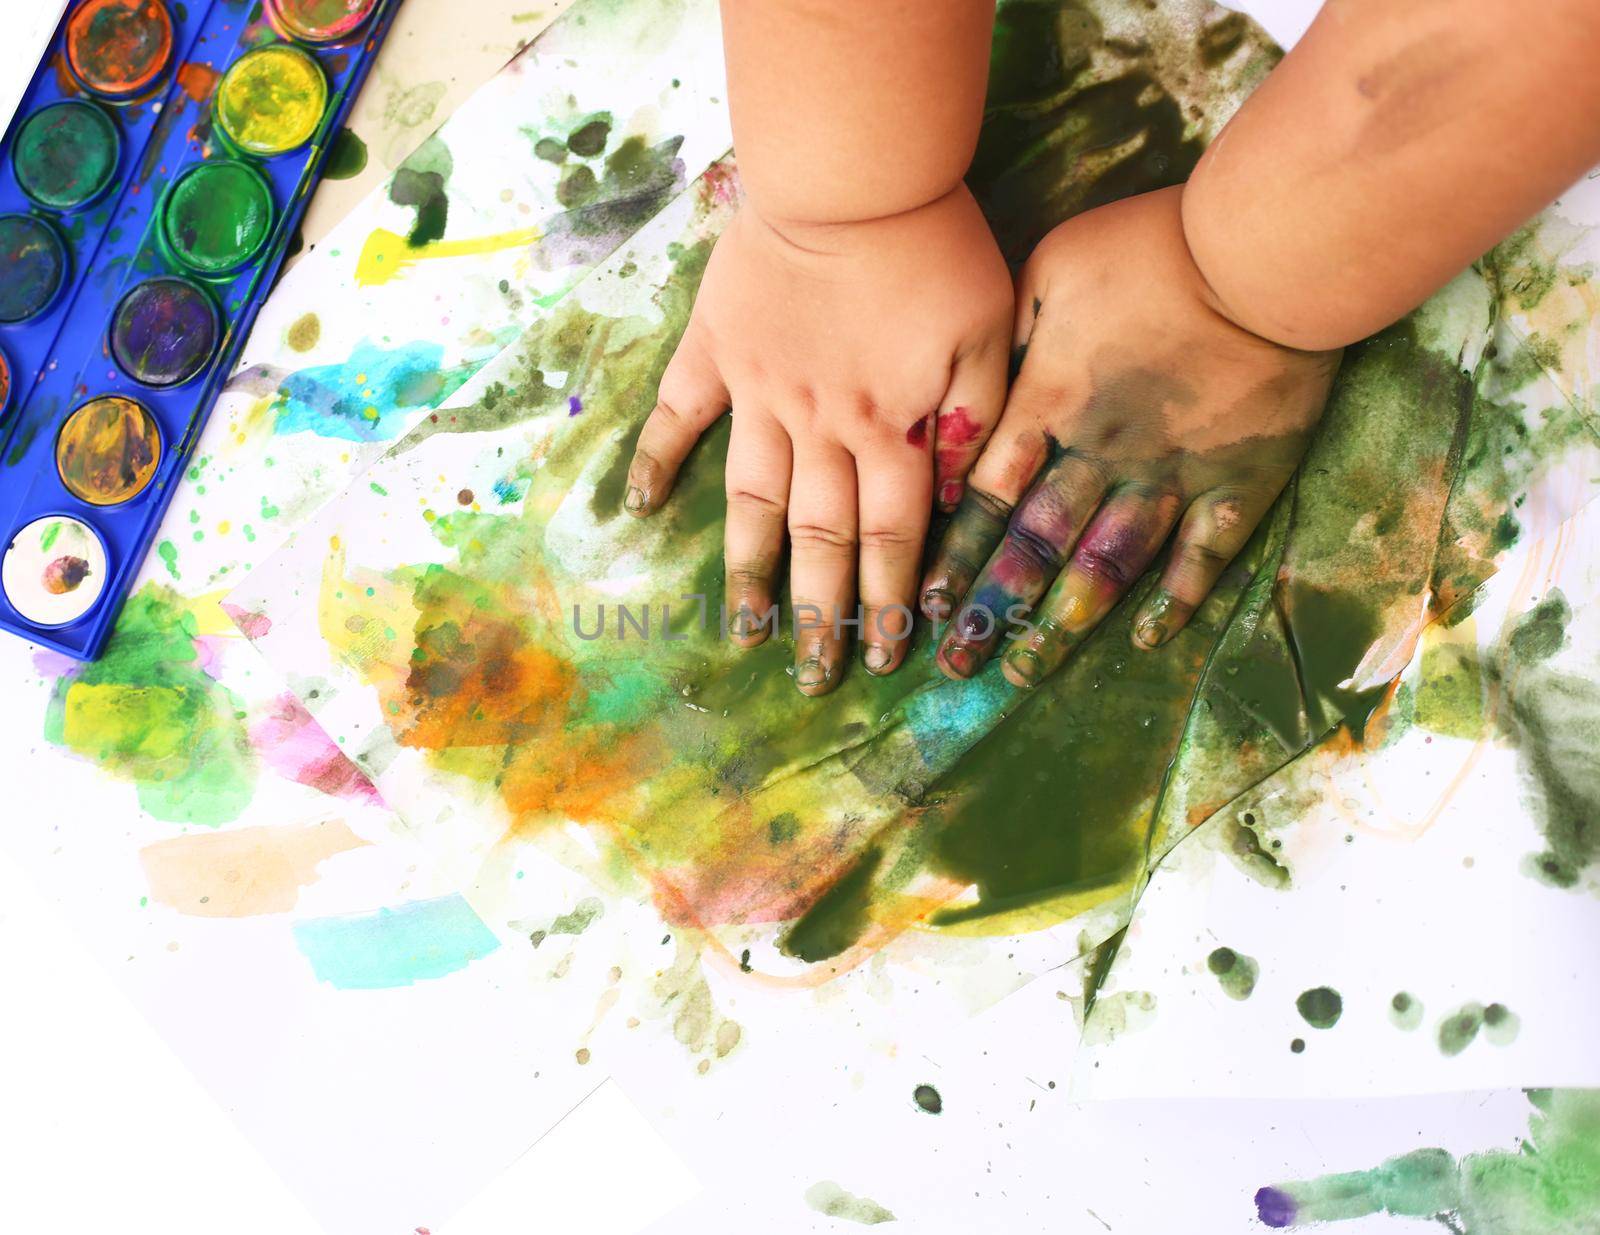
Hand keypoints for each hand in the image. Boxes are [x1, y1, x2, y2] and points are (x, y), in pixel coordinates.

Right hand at [624, 184, 1012, 694]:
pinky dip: (657, 460)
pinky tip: (638, 511)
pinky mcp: (715, 352)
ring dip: (749, 573)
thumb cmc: (934, 246)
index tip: (886, 658)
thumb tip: (964, 499)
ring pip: (752, 502)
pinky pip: (679, 416)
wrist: (852, 176)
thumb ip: (978, 417)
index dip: (892, 601)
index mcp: (890, 428)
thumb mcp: (986, 331)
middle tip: (819, 677)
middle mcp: (820, 429)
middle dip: (824, 615)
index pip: (894, 536)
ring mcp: (759, 394)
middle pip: (822, 539)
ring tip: (746, 634)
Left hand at [921, 185, 1339, 687]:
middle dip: (991, 613)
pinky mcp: (1238, 484)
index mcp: (1050, 405)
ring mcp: (1172, 477)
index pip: (985, 499)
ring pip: (1105, 569)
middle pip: (1034, 549)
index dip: (953, 557)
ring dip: (1063, 628)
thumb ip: (1006, 338)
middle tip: (956, 666)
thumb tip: (967, 388)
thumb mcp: (1048, 270)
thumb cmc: (1150, 247)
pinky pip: (1202, 558)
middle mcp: (1101, 455)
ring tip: (1027, 676)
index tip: (926, 606)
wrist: (1266, 254)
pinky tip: (1149, 640)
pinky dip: (1176, 602)